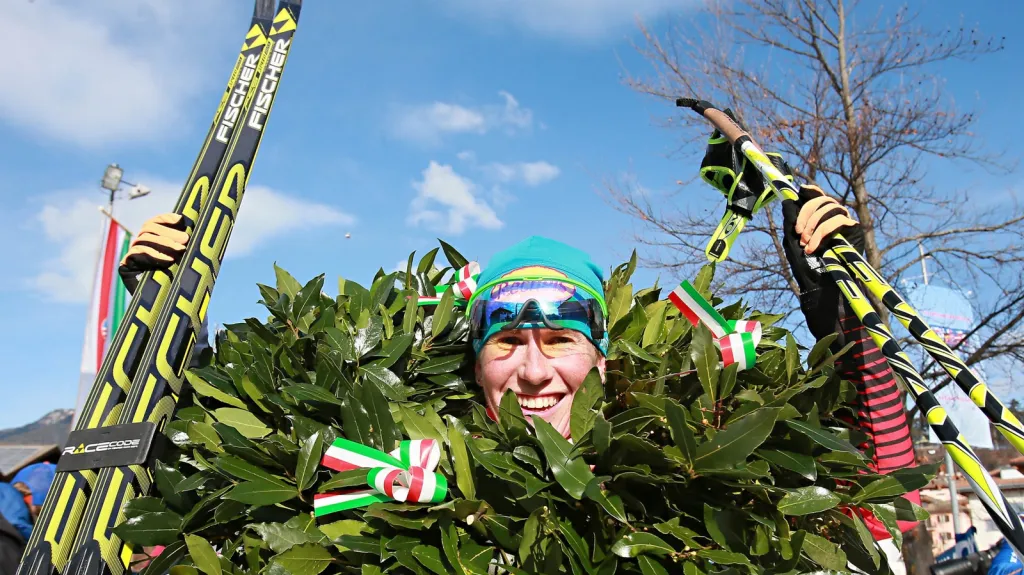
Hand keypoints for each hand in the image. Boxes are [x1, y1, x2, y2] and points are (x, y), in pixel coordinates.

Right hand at [118, 213, 188, 292]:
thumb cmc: (181, 283)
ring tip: (180, 250)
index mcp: (153, 241)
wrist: (171, 309)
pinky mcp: (125, 267)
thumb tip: (190, 223)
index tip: (181, 220)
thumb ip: (184, 244)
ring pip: (143, 239)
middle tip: (185, 240)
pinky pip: (136, 253)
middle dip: (168, 232)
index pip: (155, 223)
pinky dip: (153, 254)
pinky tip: (168, 260)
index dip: (165, 218)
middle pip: (148, 228)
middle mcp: (140, 246)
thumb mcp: (185, 260)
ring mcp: (132, 256)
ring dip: (164, 243)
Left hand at [781, 183, 863, 340]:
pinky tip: (814, 246)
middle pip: (823, 200)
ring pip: (832, 207)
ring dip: (814, 224)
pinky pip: (840, 220)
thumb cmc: (807, 268)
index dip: (812, 190)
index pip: (819, 197)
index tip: (801, 190)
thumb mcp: (792, 243)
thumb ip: (791, 222)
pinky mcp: (856, 232)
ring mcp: (846, 225)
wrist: (821, 288)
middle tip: (798, 233)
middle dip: (807, 213)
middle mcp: (835, 219)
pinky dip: (823, 231)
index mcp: (820, 220)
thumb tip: (788, 200)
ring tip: (805, 243)